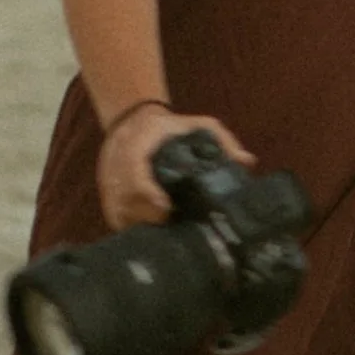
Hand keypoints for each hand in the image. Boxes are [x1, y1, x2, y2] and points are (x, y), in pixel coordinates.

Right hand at [96, 99, 256, 232]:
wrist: (133, 122)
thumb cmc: (169, 128)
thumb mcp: (196, 125)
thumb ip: (221, 141)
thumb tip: (247, 161)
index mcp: (135, 145)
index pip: (134, 175)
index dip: (147, 195)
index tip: (167, 206)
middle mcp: (116, 167)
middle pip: (126, 202)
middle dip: (150, 216)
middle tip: (174, 223)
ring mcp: (109, 185)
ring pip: (121, 215)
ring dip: (143, 224)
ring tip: (166, 229)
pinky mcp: (107, 199)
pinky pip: (117, 221)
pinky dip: (134, 227)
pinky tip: (154, 231)